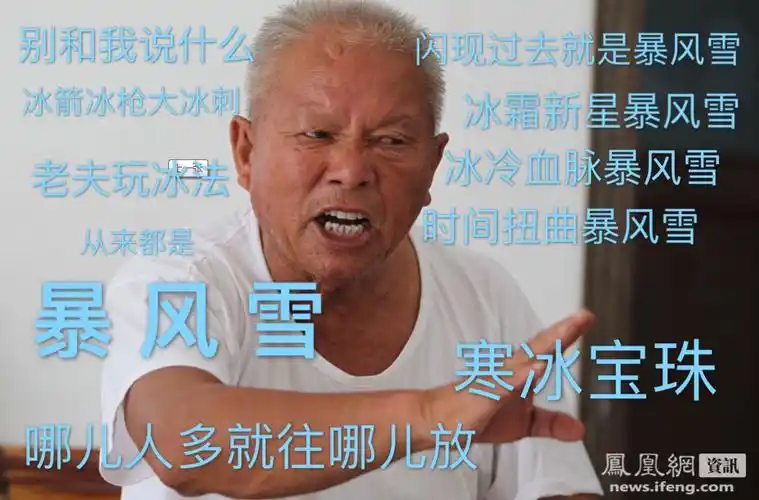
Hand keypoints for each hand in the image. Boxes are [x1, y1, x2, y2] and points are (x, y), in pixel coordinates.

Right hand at [421, 309, 594, 443]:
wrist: (438, 421)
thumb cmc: (477, 415)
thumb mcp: (522, 424)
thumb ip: (550, 423)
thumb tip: (580, 428)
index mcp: (518, 373)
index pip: (546, 351)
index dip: (567, 335)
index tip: (586, 318)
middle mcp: (508, 370)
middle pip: (539, 347)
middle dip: (561, 332)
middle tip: (583, 316)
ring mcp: (495, 381)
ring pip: (523, 361)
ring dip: (544, 346)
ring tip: (565, 333)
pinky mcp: (483, 396)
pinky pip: (503, 385)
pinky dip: (520, 376)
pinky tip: (536, 369)